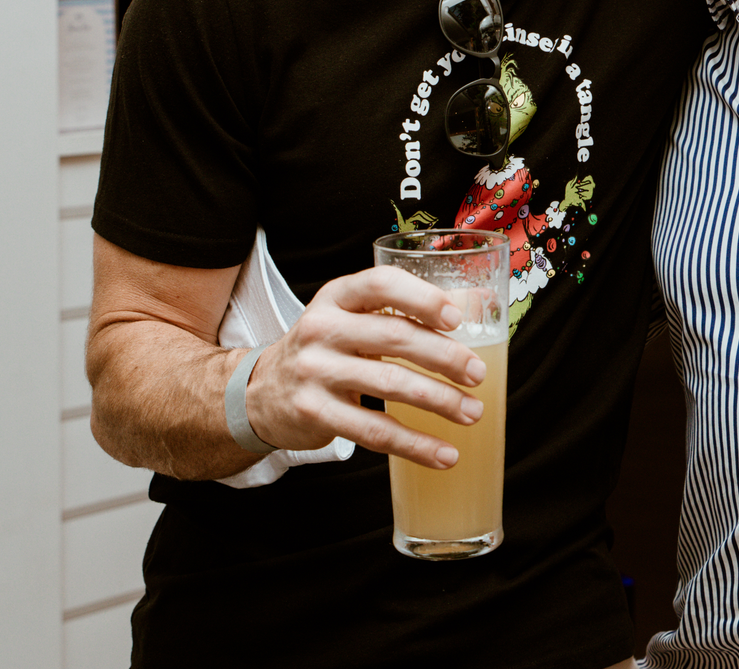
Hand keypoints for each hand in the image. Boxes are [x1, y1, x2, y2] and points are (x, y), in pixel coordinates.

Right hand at [246, 267, 488, 468]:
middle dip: (445, 357)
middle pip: (394, 336)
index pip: (381, 284)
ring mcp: (315, 371)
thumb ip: (393, 313)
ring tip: (472, 412)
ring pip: (389, 384)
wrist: (260, 392)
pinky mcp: (315, 412)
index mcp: (337, 296)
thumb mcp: (346, 318)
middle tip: (478, 374)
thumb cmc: (325, 349)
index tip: (456, 319)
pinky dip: (415, 444)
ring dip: (439, 400)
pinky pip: (374, 430)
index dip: (422, 298)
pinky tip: (444, 453)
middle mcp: (323, 328)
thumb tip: (470, 316)